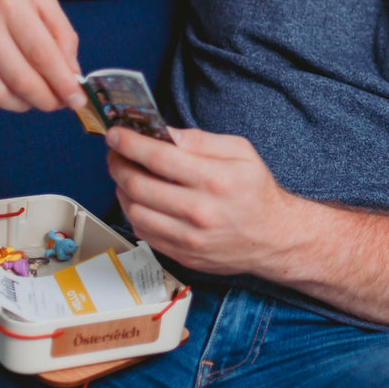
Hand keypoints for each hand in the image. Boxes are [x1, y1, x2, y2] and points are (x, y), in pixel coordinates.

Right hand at [0, 0, 85, 112]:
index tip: (77, 100)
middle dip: (46, 100)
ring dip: (20, 105)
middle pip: (19, 79)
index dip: (63, 83)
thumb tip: (72, 74)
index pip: (42, 55)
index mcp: (10, 3)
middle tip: (57, 103)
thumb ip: (62, 33)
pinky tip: (1, 92)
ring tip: (32, 97)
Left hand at [106, 126, 296, 275]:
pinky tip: (138, 198)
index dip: (129, 143)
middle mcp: (199, 211)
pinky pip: (142, 231)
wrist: (273, 238)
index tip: (116, 135)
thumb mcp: (241, 153)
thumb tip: (166, 133)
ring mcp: (188, 237)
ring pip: (134, 210)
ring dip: (120, 188)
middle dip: (118, 163)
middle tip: (115, 153)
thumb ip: (201, 140)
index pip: (158, 157)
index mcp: (215, 180)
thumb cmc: (257, 193)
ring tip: (125, 174)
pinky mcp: (181, 254)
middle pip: (138, 184)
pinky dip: (132, 211)